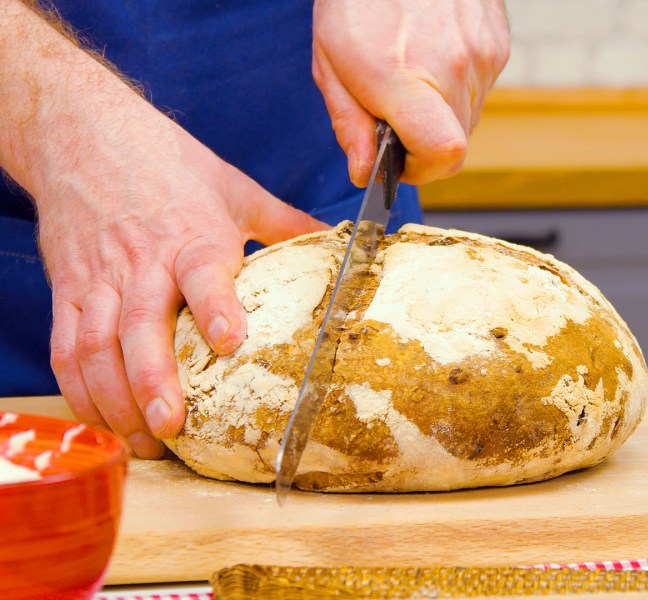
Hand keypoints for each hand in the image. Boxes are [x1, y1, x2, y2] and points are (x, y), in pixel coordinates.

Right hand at [37, 98, 323, 457]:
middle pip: (139, 324)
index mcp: (190, 234)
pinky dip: (79, 388)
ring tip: (142, 440)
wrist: (82, 131)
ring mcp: (98, 277)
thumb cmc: (165, 161)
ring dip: (115, 397)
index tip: (230, 341)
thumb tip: (337, 240)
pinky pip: (66, 345)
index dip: (215, 307)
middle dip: (152, 380)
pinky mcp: (67, 288)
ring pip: (96, 345)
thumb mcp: (232, 186)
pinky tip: (102, 418)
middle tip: (170, 425)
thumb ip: (283, 221)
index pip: (201, 273)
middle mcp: (141, 260)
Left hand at [312, 0, 508, 185]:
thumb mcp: (331, 64)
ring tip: (411, 77)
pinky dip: (457, 89)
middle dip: (423, 144)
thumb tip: (364, 171)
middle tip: (394, 115)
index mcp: (406, 78)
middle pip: (455, 147)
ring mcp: (484, 56)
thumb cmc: (357, 0)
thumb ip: (349, 124)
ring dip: (440, 115)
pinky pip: (480, 90)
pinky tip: (432, 59)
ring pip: (468, 120)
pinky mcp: (498, 44)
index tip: (399, 160)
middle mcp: (455, 69)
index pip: (444, 155)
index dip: (422, 171)